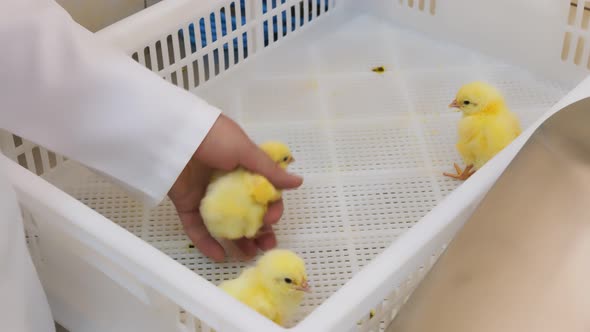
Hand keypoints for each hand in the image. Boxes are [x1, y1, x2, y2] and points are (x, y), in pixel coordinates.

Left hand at [168, 115, 302, 261]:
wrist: (172, 134)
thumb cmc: (213, 137)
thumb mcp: (245, 150)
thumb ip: (270, 171)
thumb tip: (298, 182)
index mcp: (243, 167)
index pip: (264, 193)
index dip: (271, 208)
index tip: (272, 219)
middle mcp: (227, 183)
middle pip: (247, 211)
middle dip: (259, 230)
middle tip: (267, 246)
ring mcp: (206, 195)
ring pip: (225, 223)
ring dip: (238, 240)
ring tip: (249, 255)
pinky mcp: (186, 205)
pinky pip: (197, 228)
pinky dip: (207, 243)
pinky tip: (220, 256)